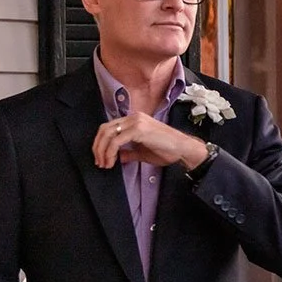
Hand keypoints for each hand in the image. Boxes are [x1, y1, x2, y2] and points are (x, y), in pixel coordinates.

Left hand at [93, 112, 209, 170]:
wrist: (183, 149)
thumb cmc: (168, 151)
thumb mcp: (143, 152)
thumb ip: (128, 152)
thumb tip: (117, 157)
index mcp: (134, 120)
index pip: (109, 128)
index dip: (101, 143)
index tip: (101, 158)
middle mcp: (134, 117)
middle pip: (105, 129)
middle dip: (98, 147)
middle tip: (99, 162)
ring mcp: (136, 122)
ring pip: (108, 134)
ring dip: (102, 151)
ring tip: (104, 164)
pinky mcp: (138, 130)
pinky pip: (116, 141)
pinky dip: (110, 153)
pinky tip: (112, 162)